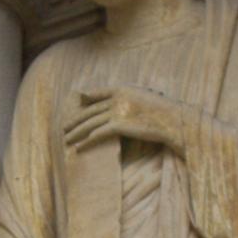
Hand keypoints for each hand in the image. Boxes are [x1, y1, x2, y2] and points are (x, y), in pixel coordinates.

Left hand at [64, 86, 188, 154]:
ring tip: (66, 139)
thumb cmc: (163, 111)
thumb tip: (125, 103)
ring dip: (76, 132)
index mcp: (123, 89)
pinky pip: (97, 135)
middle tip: (64, 127)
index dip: (85, 100)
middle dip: (76, 120)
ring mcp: (117, 111)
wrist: (172, 119)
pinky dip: (86, 142)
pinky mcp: (119, 125)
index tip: (76, 104)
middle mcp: (117, 98)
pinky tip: (78, 148)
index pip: (98, 93)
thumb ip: (130, 98)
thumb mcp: (145, 97)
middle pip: (90, 110)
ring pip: (90, 123)